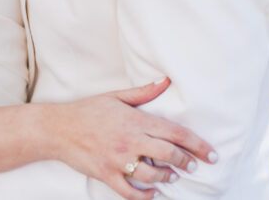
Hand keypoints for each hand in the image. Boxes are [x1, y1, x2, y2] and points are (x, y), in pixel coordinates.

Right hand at [50, 78, 217, 199]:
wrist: (57, 128)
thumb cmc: (87, 110)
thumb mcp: (115, 96)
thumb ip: (144, 92)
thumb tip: (166, 81)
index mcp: (134, 120)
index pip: (174, 133)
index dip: (197, 145)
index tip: (211, 154)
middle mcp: (129, 141)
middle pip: (169, 155)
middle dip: (187, 162)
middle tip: (194, 166)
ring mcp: (117, 160)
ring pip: (152, 176)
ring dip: (166, 178)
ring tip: (171, 177)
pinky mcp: (106, 174)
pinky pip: (130, 192)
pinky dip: (145, 196)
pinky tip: (153, 193)